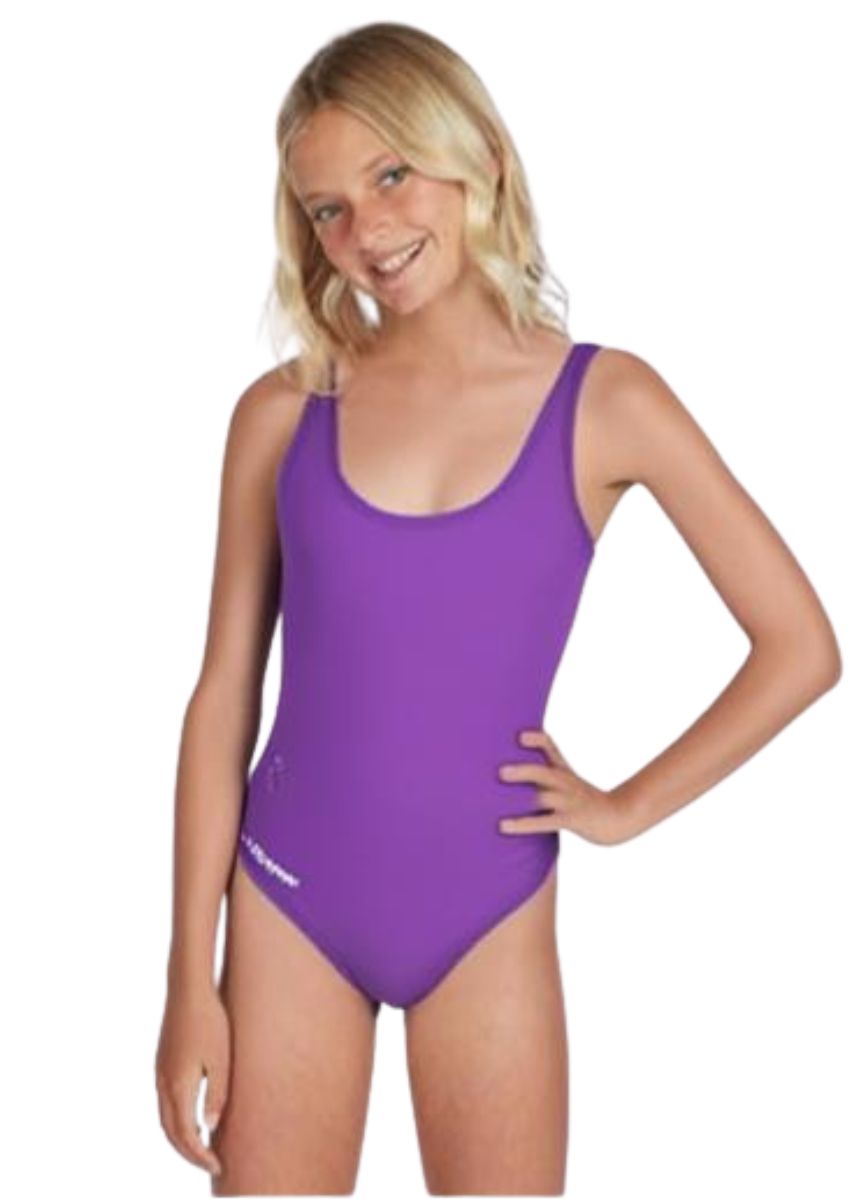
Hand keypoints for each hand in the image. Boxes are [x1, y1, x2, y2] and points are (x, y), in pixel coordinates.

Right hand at [155, 980, 229, 1177]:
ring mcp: (159, 1073)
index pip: (187, 1136)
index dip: (201, 1156)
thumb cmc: (211, 1021)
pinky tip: (192, 1117)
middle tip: (210, 1164)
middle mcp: (164, 1084)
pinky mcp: (161, 1063)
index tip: (218, 1167)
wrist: (188, 989)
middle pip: (171, 1133)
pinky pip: (165, 1103)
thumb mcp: (221, 1059)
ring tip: (202, 1147)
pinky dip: (176, 1120)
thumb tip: (209, 1128)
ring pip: (164, 1119)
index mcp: (179, 1086)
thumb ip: (216, 1095)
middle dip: (189, 1154)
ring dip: (180, 1138)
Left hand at [497, 727, 638, 846]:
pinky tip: (504, 826)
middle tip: (500, 772)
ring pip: (544, 797)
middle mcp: (565, 783)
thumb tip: (509, 767)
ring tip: (496, 800)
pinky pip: (545, 822)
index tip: (520, 736)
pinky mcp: (572, 820)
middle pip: (543, 772)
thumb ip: (544, 772)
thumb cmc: (586, 800)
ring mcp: (569, 802)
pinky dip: (523, 824)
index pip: (550, 747)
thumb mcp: (568, 780)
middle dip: (523, 771)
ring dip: (521, 798)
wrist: (618, 817)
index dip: (537, 740)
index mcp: (563, 770)